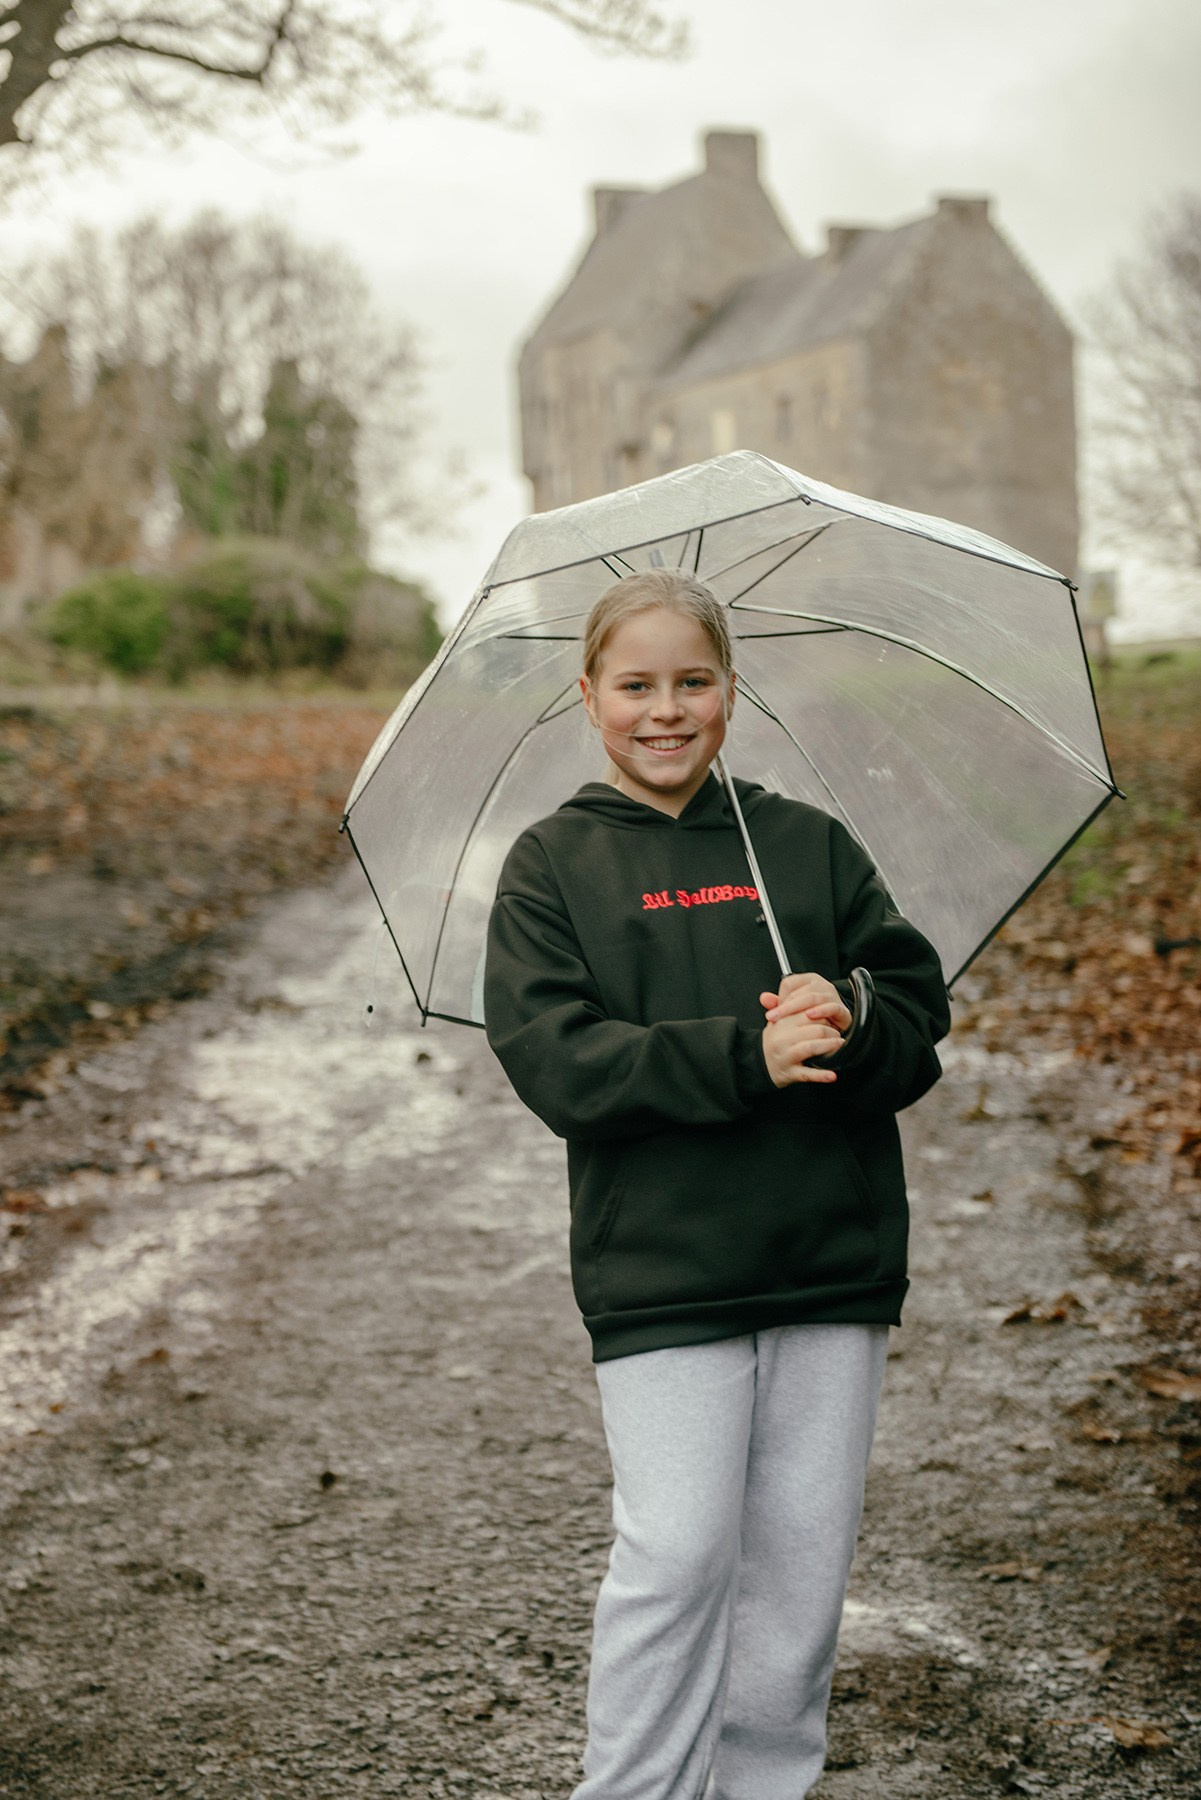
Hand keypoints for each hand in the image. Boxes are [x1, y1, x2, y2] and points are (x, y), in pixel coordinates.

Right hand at [759, 972, 849, 1089]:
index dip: (824, 1015)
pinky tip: (833, 1075)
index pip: (808, 1014)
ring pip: (812, 1048)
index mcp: (781, 1023)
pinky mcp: (790, 1073)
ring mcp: (786, 1056)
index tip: (832, 1017)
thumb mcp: (777, 1021)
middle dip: (831, 1031)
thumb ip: (786, 1004)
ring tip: (839, 1045)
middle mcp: (782, 1039)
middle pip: (815, 1030)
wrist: (760, 1064)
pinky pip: (808, 1074)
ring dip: (830, 1047)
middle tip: (838, 1033)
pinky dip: (821, 1075)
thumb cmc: (774, 1040)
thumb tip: (789, 984)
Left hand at [760, 972, 852, 1034]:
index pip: (790, 982)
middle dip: (784, 1006)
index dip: (780, 997)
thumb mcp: (794, 1008)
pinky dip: (820, 1011)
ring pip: (813, 998)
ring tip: (787, 1018)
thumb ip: (778, 1003)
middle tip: (772, 1018)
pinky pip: (831, 1007)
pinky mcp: (842, 1009)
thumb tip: (764, 998)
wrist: (836, 1027)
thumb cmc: (814, 1015)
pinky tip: (810, 1016)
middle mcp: (822, 985)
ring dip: (797, 1009)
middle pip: (800, 991)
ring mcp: (833, 996)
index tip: (773, 1011)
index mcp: (809, 980)